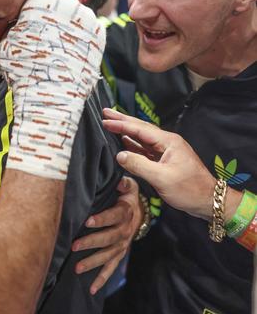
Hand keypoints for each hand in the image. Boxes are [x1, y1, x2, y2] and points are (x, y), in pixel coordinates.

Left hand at [72, 176, 141, 294]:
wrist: (140, 211)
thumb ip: (124, 182)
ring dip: (93, 262)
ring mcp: (123, 244)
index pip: (114, 216)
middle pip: (109, 238)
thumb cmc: (127, 195)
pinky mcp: (120, 254)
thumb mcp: (129, 185)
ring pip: (108, 255)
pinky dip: (102, 279)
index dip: (102, 219)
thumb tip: (119, 181)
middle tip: (74, 245)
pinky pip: (112, 268)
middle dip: (92, 242)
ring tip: (77, 267)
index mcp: (126, 212)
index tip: (88, 221)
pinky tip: (92, 289)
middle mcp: (125, 231)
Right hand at [102, 108, 239, 220]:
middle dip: (122, 120)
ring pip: (141, 137)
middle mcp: (167, 143)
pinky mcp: (164, 161)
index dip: (121, 124)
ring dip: (126, 130)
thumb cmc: (189, 189)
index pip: (140, 129)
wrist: (209, 201)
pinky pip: (144, 148)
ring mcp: (166, 151)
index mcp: (168, 142)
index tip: (104, 120)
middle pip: (140, 128)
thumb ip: (139, 165)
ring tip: (111, 123)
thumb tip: (119, 155)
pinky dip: (132, 143)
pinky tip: (123, 142)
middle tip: (105, 112)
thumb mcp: (162, 178)